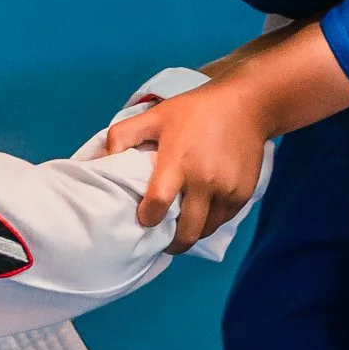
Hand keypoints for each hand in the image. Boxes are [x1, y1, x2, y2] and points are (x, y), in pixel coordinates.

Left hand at [106, 75, 267, 251]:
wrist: (247, 105)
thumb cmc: (195, 111)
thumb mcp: (154, 115)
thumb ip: (122, 135)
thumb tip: (101, 160)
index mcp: (177, 162)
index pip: (157, 204)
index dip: (147, 218)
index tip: (144, 219)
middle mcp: (204, 181)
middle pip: (186, 232)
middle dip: (172, 244)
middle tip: (163, 241)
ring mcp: (227, 190)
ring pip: (206, 230)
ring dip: (192, 233)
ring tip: (182, 227)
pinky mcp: (243, 194)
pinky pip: (223, 220)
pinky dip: (211, 221)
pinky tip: (202, 211)